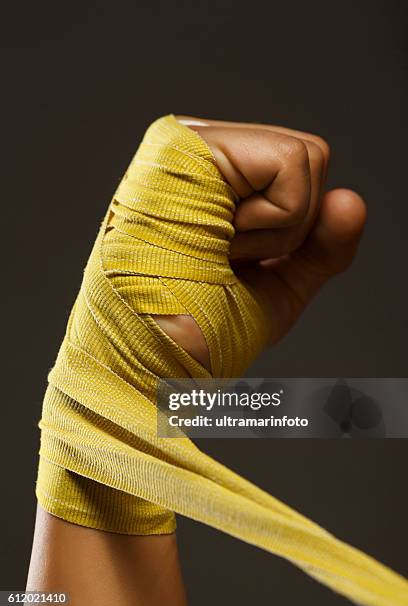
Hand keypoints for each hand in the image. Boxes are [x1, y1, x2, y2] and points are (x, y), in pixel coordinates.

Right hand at [154, 115, 366, 369]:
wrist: (159, 358)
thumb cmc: (202, 329)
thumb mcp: (279, 286)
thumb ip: (320, 246)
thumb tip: (350, 199)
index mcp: (211, 179)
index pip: (295, 171)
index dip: (291, 230)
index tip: (239, 265)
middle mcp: (198, 151)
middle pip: (309, 156)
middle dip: (288, 228)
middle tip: (230, 259)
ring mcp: (191, 141)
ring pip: (306, 157)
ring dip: (276, 230)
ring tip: (219, 253)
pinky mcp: (189, 142)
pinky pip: (290, 163)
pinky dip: (273, 222)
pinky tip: (220, 242)